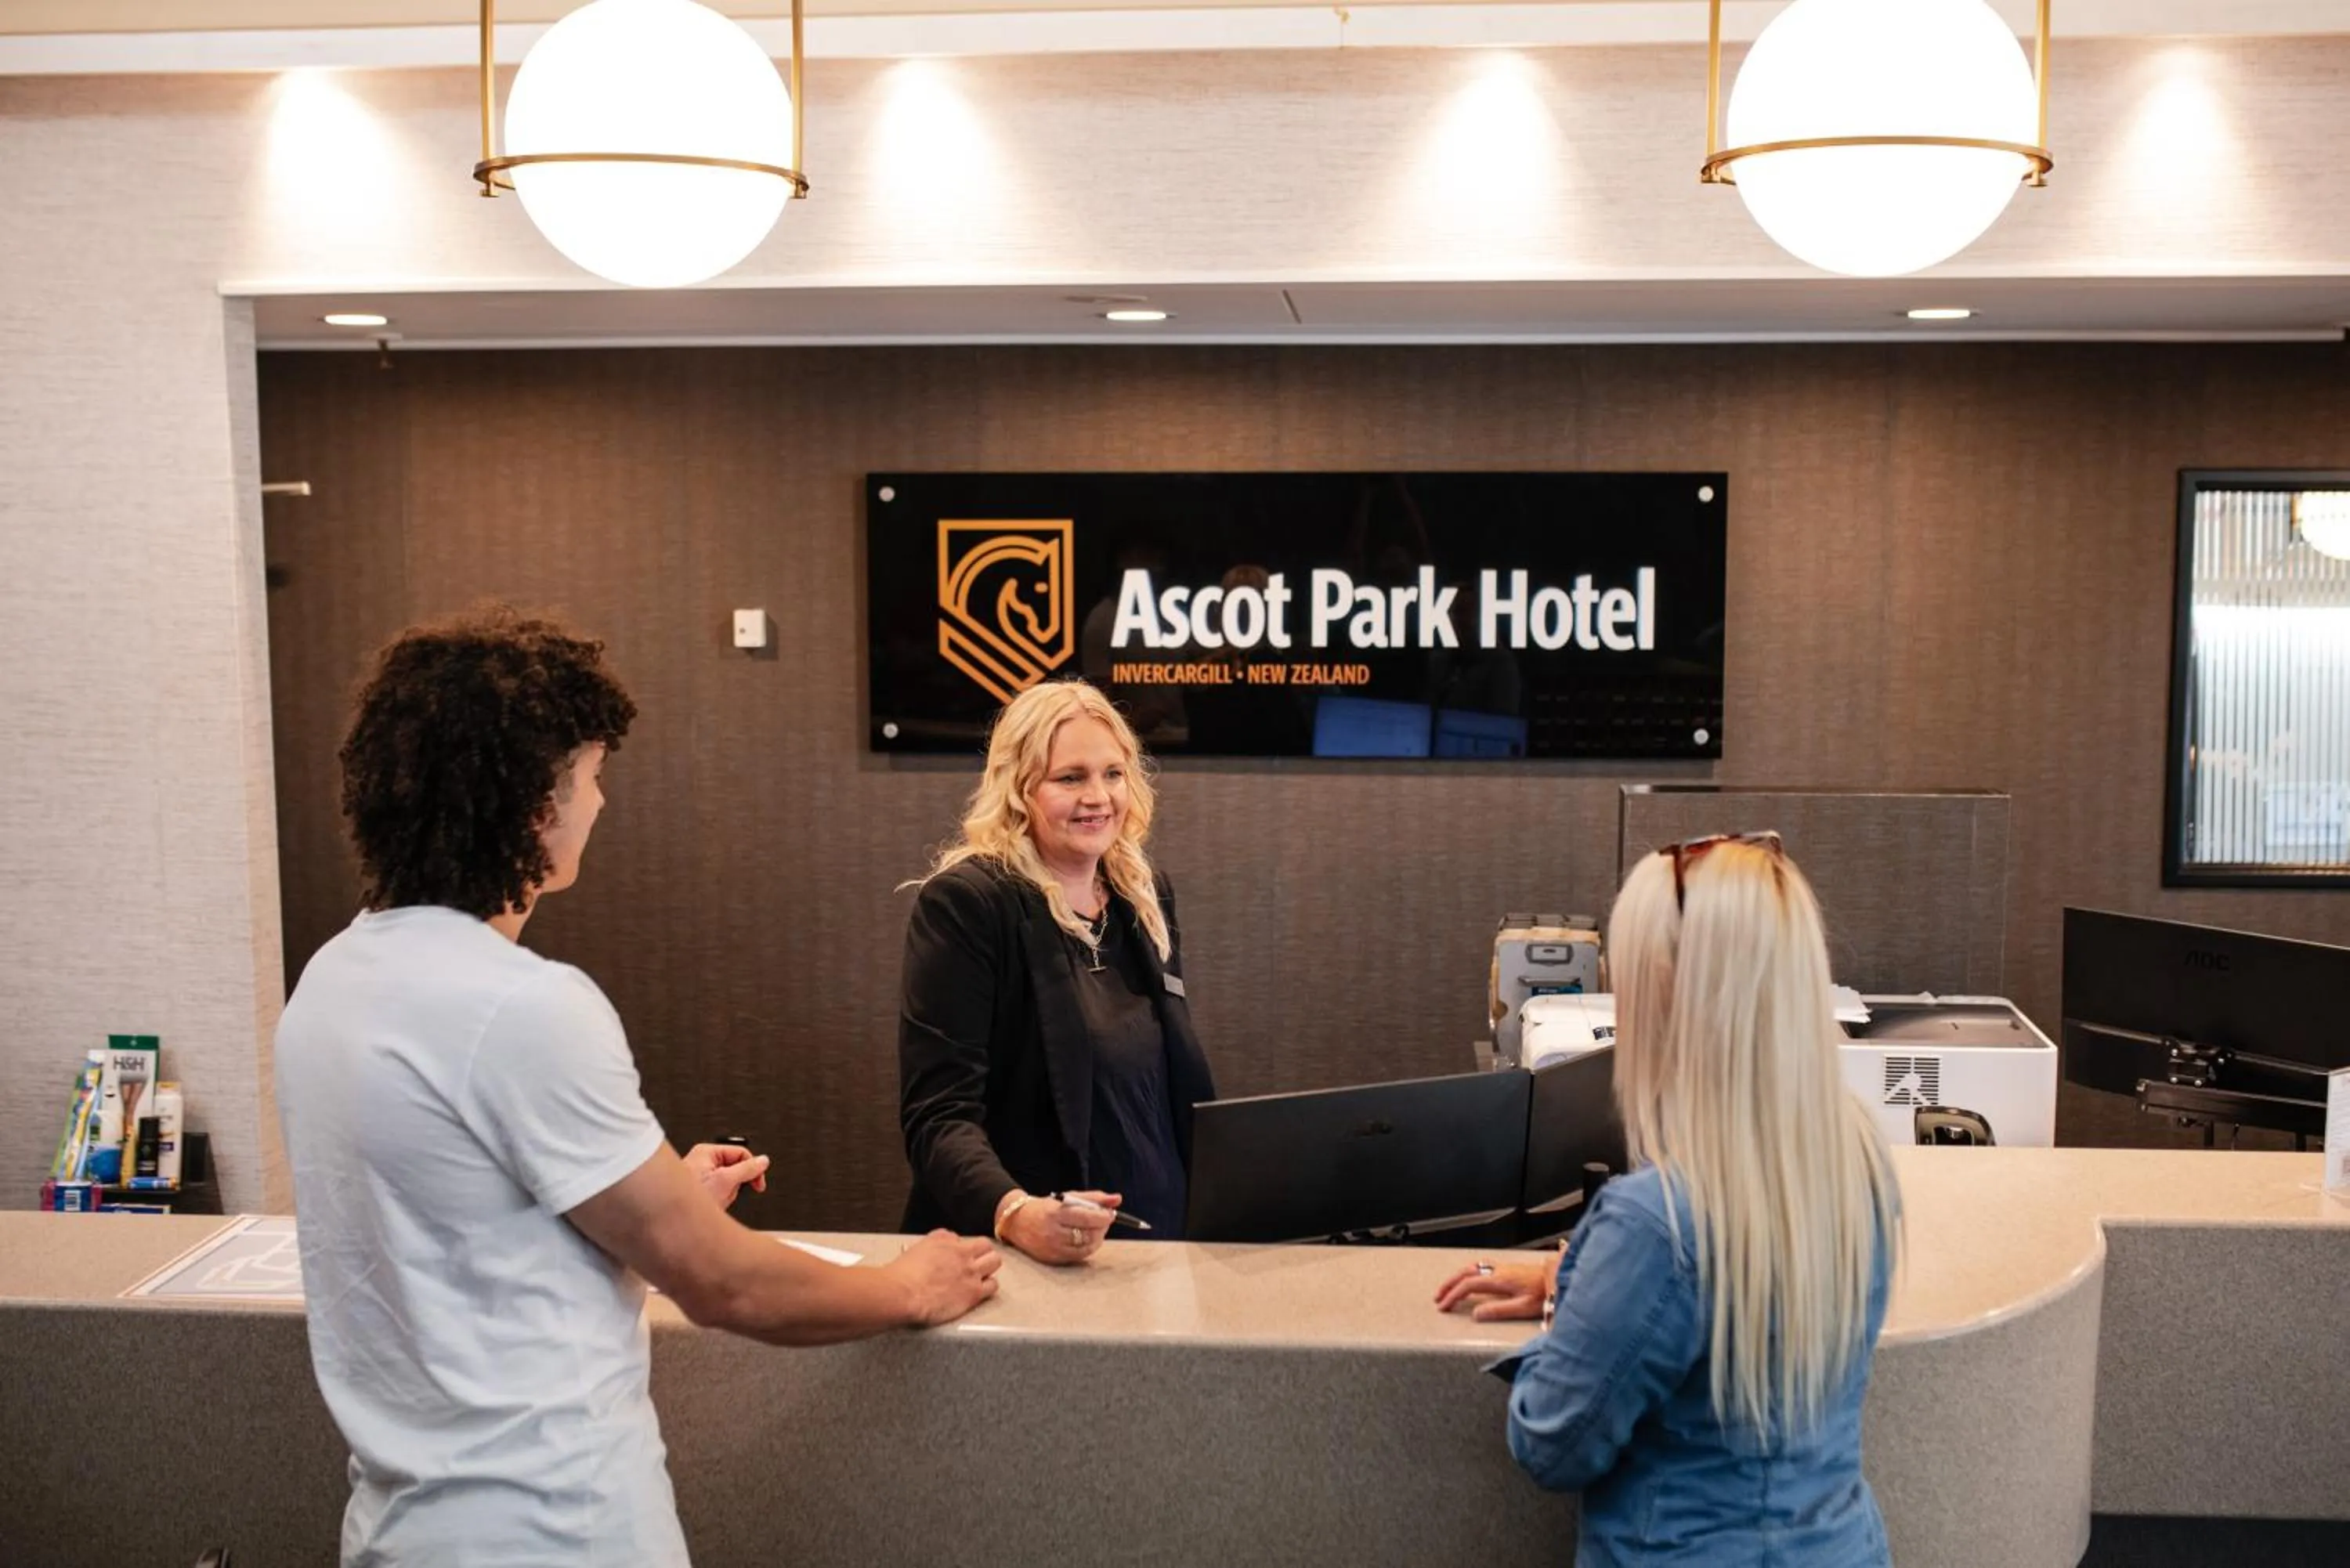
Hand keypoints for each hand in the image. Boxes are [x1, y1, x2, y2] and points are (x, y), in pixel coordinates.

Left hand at [682, 1142, 768, 1210]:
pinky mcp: (700, 1189)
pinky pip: (719, 1192)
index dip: (753, 1168)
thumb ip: (747, 1169)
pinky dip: (719, 1200)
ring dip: (726, 1195)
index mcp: (707, 1152)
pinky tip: (711, 1205)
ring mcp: (700, 1175)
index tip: (758, 1183)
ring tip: (715, 1200)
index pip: (741, 1153)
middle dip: (735, 1185)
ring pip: (728, 1183)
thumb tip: (763, 1161)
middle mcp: (702, 1161)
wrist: (671, 1221)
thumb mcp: (724, 1181)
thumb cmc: (687, 1199)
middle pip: (735, 1169)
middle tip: (726, 1192)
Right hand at [888, 1230, 1003, 1325]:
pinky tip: (980, 1291)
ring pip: (995, 1261)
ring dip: (989, 1268)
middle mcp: (960, 1251)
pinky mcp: (974, 1291)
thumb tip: (926, 1257)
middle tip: (975, 1264)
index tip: (954, 1257)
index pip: (958, 1238)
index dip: (957, 1249)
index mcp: (942, 1239)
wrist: (903, 1292)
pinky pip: (993, 1285)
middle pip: (984, 1245)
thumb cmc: (900, 1277)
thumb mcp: (911, 1252)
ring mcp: (970, 1271)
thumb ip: (925, 1251)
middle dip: (981, 1254)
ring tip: (981, 1276)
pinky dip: (989, 1287)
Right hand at [1004, 1190, 1119, 1265]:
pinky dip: (1088, 1247)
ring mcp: (1052, 1248)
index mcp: (1055, 1213)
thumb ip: (1093, 1197)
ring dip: (1097, 1238)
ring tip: (1096, 1229)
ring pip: (1086, 1247)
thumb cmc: (1046, 1208)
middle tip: (1104, 1220)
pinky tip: (1088, 1239)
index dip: (1103, 1217)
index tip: (1110, 1213)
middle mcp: (1053, 1232)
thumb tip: (1117, 1199)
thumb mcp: (1067, 1197)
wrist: (1017, 1222)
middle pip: (1088, 1234)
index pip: (1086, 1217)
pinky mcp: (1053, 1259)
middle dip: (1102, 1227)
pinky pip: (1079, 1256)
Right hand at [1433, 1259, 1551, 1321]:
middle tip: (1438, 1297)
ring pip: (1472, 1267)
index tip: (1443, 1306)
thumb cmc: (1545, 1293)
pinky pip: (1480, 1267)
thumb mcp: (1523, 1307)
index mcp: (1499, 1280)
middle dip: (1449, 1284)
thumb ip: (1498, 1310)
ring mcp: (1503, 1267)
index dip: (1453, 1295)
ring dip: (1457, 1277)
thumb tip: (1476, 1314)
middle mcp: (1498, 1270)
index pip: (1468, 1285)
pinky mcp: (1508, 1268)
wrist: (1560, 1277)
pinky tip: (1470, 1279)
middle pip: (1465, 1273)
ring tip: (1449, 1289)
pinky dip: (1468, 1273)